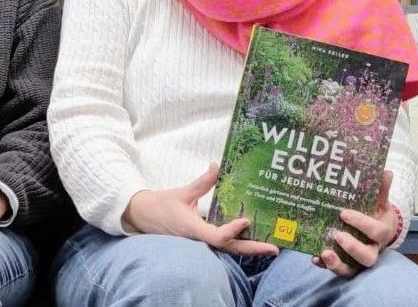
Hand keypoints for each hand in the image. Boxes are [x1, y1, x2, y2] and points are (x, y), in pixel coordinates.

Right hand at [122, 163, 279, 256]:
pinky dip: (238, 244)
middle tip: (274, 248)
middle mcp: (199, 240)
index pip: (217, 236)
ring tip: (270, 245)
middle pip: (230, 249)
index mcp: (193, 229)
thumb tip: (217, 166)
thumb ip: (202, 182)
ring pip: (228, 250)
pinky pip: (223, 246)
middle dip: (253, 249)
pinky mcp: (201, 242)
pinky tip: (252, 239)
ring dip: (249, 248)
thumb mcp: (182, 192)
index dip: (233, 231)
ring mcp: (200, 243)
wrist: (143, 217)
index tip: (246, 220)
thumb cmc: (161, 205)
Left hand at [313, 170, 398, 276]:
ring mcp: (358, 260)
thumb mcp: (380, 201)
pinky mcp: (346, 264)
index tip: (344, 213)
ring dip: (337, 264)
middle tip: (338, 236)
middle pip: (367, 257)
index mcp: (381, 233)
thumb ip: (381, 189)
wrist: (377, 230)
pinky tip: (314, 258)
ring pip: (351, 270)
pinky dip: (325, 266)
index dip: (362, 224)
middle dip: (353, 248)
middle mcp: (371, 249)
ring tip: (324, 253)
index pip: (376, 231)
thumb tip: (387, 172)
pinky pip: (337, 269)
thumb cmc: (376, 214)